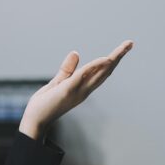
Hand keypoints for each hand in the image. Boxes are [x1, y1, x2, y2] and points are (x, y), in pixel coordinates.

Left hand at [19, 40, 133, 139]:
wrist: (34, 121)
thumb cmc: (44, 104)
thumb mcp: (58, 82)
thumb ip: (67, 69)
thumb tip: (76, 52)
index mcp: (82, 88)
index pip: (101, 72)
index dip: (112, 60)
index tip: (123, 48)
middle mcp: (84, 90)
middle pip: (105, 71)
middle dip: (118, 57)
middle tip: (130, 43)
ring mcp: (77, 91)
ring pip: (99, 73)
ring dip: (112, 59)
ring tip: (124, 48)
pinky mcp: (67, 90)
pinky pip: (82, 76)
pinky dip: (94, 67)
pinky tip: (104, 59)